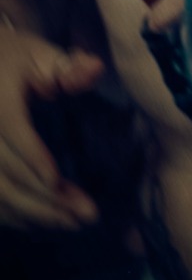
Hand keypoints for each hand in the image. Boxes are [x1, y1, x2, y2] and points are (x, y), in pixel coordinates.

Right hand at [0, 27, 102, 229]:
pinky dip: (17, 217)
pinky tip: (48, 223)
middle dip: (46, 198)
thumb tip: (94, 70)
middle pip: (7, 173)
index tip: (58, 182)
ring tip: (75, 224)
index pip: (13, 131)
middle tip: (87, 215)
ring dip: (35, 214)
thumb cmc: (16, 62)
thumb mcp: (42, 55)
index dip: (33, 158)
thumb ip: (70, 66)